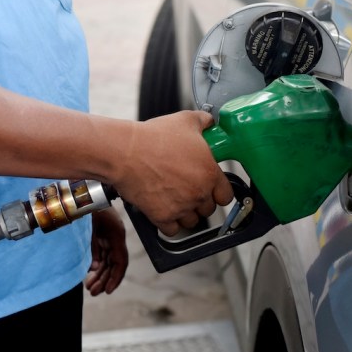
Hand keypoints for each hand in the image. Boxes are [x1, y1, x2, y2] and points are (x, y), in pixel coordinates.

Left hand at [84, 209, 128, 295]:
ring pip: (108, 262)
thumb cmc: (89, 205)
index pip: (121, 262)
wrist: (87, 190)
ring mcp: (110, 237)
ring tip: (90, 288)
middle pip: (114, 265)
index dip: (116, 278)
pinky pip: (103, 255)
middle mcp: (116, 238)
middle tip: (94, 292)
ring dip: (100, 275)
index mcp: (117, 235)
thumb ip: (93, 247)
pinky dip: (97, 266)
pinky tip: (91, 275)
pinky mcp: (104, 237)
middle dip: (105, 280)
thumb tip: (95, 267)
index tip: (108, 291)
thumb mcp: (90, 226)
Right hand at [111, 111, 233, 235]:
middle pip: (209, 209)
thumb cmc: (154, 138)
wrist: (125, 152)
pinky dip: (170, 224)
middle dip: (201, 201)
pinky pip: (173, 230)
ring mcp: (181, 208)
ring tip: (176, 199)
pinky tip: (165, 210)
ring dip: (186, 213)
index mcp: (210, 173)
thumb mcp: (185, 121)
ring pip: (192, 221)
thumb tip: (211, 122)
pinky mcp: (162, 217)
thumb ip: (204, 122)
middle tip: (189, 189)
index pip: (226, 196)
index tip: (212, 189)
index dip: (219, 192)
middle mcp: (198, 194)